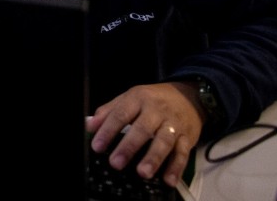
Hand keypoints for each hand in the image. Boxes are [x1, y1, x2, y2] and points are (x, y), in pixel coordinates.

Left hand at [85, 81, 203, 187]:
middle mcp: (156, 111)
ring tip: (143, 173)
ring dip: (153, 158)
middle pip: (142, 129)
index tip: (97, 146)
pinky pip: (182, 153)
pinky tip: (168, 179)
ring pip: (164, 141)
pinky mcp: (187, 137)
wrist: (188, 96)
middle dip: (129, 147)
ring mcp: (173, 124)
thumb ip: (108, 111)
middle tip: (116, 163)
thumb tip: (88, 125)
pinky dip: (176, 167)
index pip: (121, 115)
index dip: (107, 130)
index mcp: (138, 99)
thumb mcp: (129, 98)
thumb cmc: (153, 99)